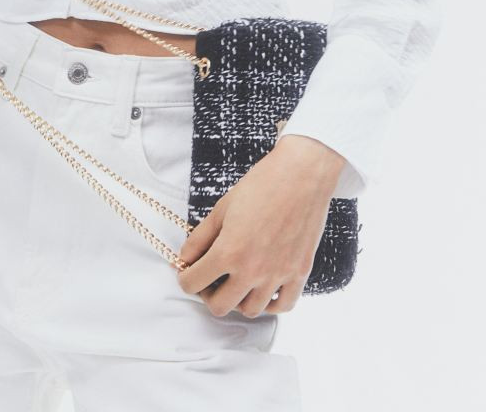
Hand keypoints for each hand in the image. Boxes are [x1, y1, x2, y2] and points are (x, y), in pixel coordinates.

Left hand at [174, 134, 344, 316]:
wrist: (302, 174)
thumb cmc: (262, 185)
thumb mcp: (222, 208)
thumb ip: (200, 238)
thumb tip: (184, 259)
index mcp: (229, 252)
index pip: (193, 284)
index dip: (185, 277)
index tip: (188, 271)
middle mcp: (252, 271)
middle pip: (219, 306)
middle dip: (208, 294)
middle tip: (210, 278)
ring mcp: (277, 276)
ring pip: (250, 310)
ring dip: (238, 300)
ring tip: (237, 281)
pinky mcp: (299, 274)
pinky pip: (283, 305)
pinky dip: (271, 303)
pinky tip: (264, 288)